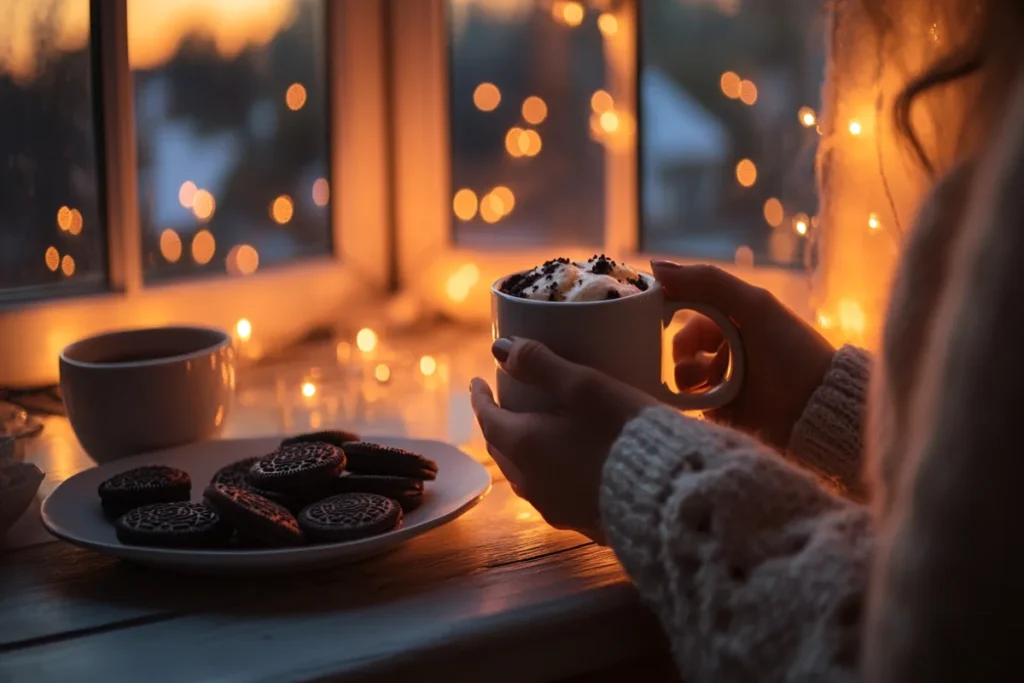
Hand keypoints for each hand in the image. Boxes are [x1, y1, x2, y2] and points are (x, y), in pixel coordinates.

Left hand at [469, 338, 657, 541]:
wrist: (670, 496)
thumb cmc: (624, 433)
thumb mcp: (585, 386)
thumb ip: (540, 364)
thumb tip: (499, 348)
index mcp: (525, 446)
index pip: (488, 418)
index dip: (480, 398)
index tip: (477, 382)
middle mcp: (532, 483)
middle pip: (502, 449)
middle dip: (498, 425)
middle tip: (503, 405)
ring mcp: (556, 508)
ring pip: (524, 476)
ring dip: (520, 453)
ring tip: (530, 436)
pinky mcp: (583, 524)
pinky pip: (552, 496)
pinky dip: (547, 475)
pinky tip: (565, 470)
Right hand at [653, 260, 834, 451]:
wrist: (816, 409)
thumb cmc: (791, 350)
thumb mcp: (753, 305)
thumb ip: (706, 281)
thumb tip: (655, 266)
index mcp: (734, 317)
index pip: (687, 307)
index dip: (670, 308)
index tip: (658, 313)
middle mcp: (725, 347)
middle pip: (678, 343)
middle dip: (682, 349)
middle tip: (695, 357)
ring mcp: (721, 380)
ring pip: (680, 374)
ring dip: (688, 376)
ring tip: (711, 383)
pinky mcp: (718, 411)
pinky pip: (686, 402)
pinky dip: (690, 399)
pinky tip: (710, 399)